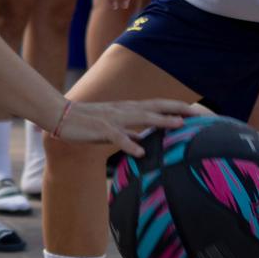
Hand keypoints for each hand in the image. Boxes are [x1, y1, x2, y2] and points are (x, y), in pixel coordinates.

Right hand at [55, 98, 199, 156]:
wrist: (60, 115)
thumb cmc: (86, 123)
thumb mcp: (112, 127)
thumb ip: (129, 133)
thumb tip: (143, 141)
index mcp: (127, 109)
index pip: (157, 105)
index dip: (176, 107)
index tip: (196, 111)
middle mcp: (124, 110)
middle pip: (155, 107)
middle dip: (177, 109)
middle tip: (198, 113)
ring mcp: (113, 118)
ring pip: (141, 117)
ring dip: (160, 120)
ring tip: (179, 124)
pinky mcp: (101, 128)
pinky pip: (117, 137)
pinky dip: (129, 143)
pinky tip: (140, 152)